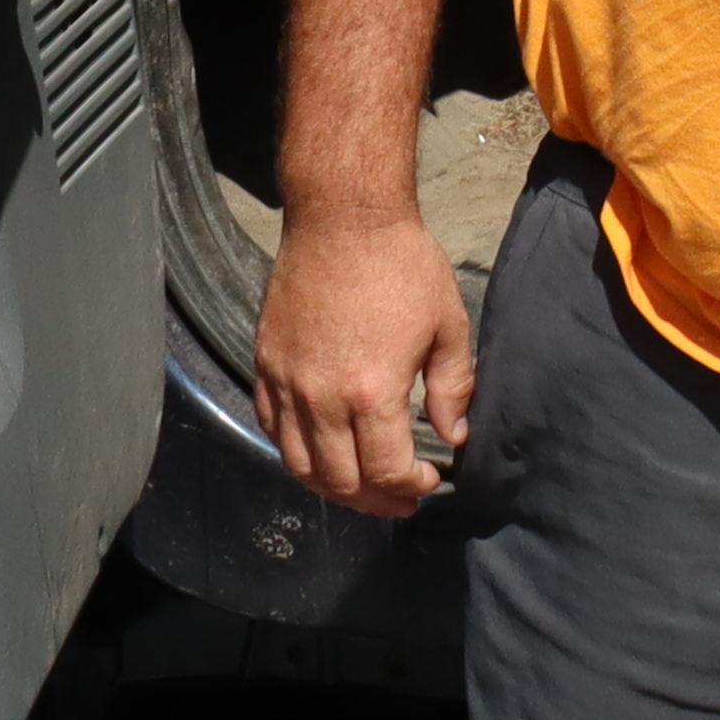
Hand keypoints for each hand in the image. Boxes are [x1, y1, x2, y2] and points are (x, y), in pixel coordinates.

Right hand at [255, 204, 474, 516]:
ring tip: (362, 486)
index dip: (410, 488)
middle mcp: (321, 397)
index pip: (385, 471)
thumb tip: (453, 436)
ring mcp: (287, 382)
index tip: (429, 481)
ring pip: (298, 464)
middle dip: (375, 501)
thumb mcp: (448, 324)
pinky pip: (271, 427)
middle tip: (400, 498)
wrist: (343, 218)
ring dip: (332, 487)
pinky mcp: (265, 364)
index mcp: (372, 391)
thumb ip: (453, 388)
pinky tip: (322, 450)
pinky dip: (295, 451)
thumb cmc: (402, 265)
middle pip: (339, 481)